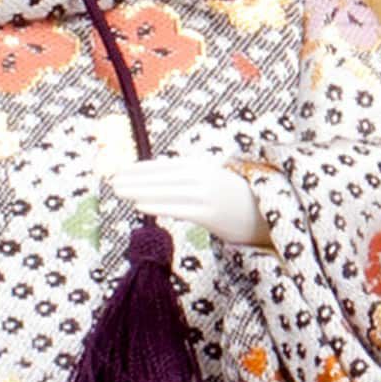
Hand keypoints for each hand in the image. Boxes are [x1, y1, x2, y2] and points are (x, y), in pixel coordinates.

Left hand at [112, 156, 271, 246]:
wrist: (270, 216)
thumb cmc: (241, 203)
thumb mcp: (217, 184)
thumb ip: (194, 181)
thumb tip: (169, 186)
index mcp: (204, 167)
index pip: (166, 165)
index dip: (141, 168)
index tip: (120, 170)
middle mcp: (204, 177)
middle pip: (162, 176)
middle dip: (134, 177)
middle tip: (110, 179)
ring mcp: (207, 195)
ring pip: (166, 191)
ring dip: (139, 190)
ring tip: (118, 191)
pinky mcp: (210, 214)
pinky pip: (177, 209)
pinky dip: (156, 205)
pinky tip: (138, 205)